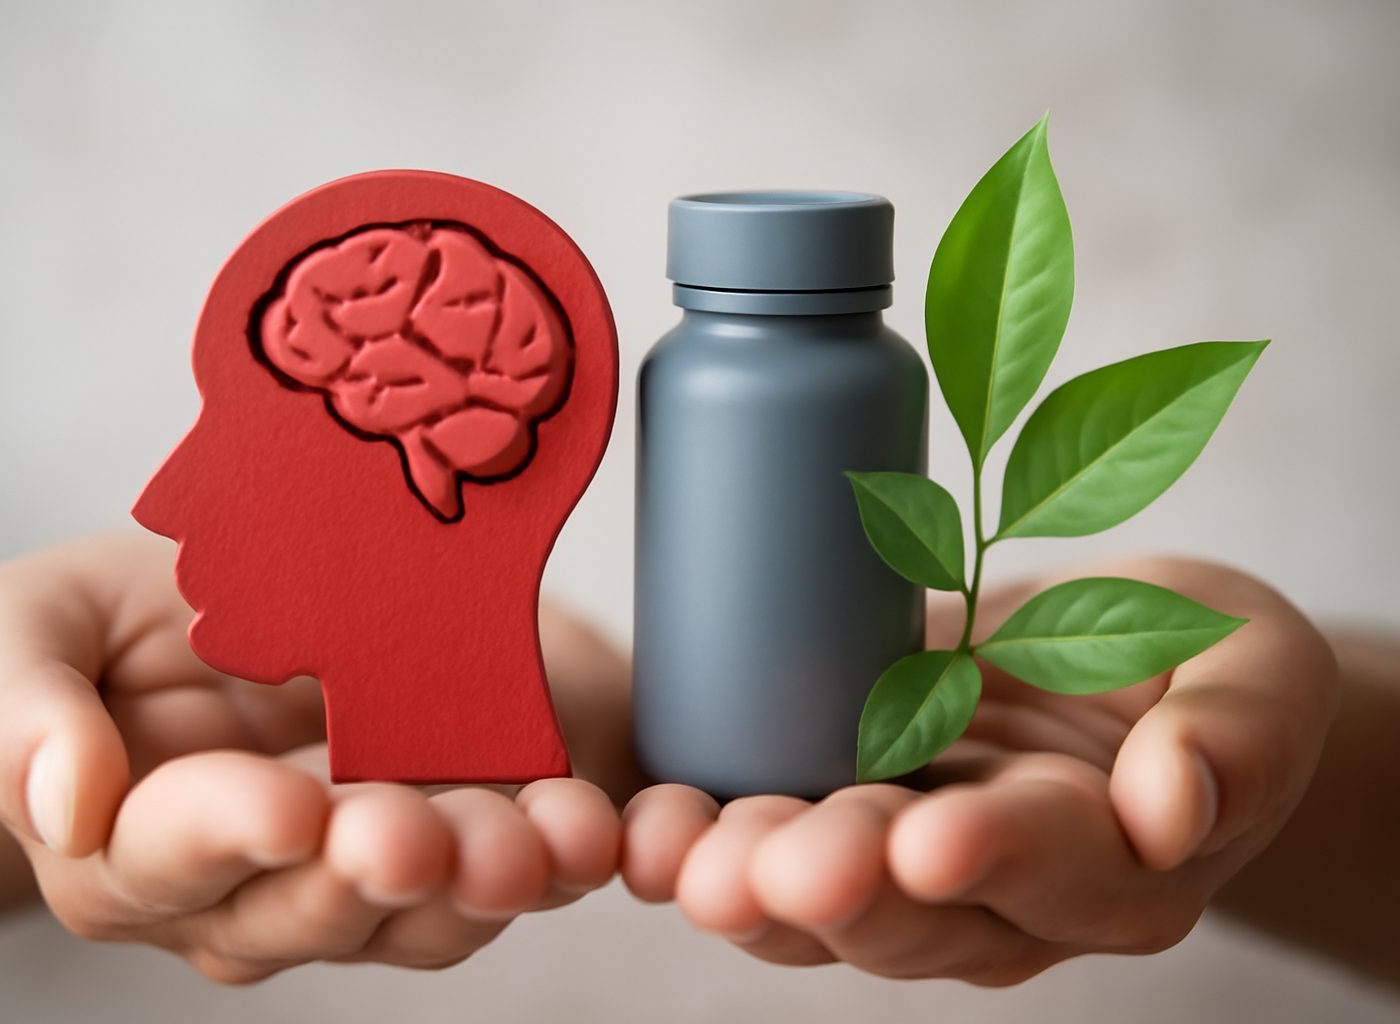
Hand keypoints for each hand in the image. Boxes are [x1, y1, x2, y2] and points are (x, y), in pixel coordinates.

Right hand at [0, 534, 619, 981]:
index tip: (289, 805)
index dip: (228, 837)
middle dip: (373, 874)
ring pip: (424, 913)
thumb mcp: (21, 628)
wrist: (225, 602)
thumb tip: (64, 803)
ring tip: (540, 835)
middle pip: (310, 910)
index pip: (166, 863)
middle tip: (421, 831)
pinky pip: (507, 872)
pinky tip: (595, 820)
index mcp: (125, 851)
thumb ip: (12, 715)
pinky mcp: (454, 841)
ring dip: (488, 880)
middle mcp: (247, 893)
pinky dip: (557, 853)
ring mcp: (358, 879)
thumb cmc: (109, 625)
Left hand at [621, 558, 1336, 983]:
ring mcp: (914, 869)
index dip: (991, 858)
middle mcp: (1006, 897)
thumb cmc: (1199, 665)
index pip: (1054, 870)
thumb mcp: (1252, 672)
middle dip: (835, 887)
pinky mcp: (845, 820)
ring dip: (748, 883)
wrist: (1122, 663)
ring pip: (827, 908)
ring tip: (680, 855)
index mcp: (1119, 865)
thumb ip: (1233, 734)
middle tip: (758, 865)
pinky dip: (708, 844)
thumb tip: (1172, 802)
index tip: (930, 840)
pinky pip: (772, 855)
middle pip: (917, 914)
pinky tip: (649, 827)